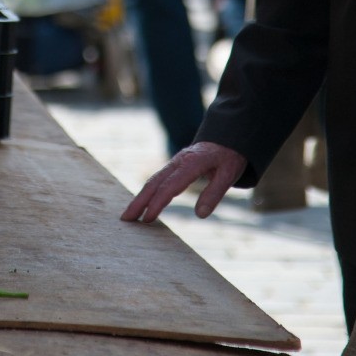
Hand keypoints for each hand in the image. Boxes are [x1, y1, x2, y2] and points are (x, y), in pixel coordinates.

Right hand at [122, 142, 246, 222]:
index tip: (147, 219)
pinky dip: (147, 192)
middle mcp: (178, 162)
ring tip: (129, 215)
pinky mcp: (174, 166)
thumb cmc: (229, 156)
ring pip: (153, 180)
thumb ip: (214, 193)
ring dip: (140, 198)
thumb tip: (200, 215)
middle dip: (139, 201)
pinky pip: (158, 179)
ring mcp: (174, 163)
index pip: (170, 186)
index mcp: (191, 163)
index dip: (157, 203)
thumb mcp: (228, 174)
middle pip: (154, 182)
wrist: (227, 136)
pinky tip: (142, 203)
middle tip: (126, 219)